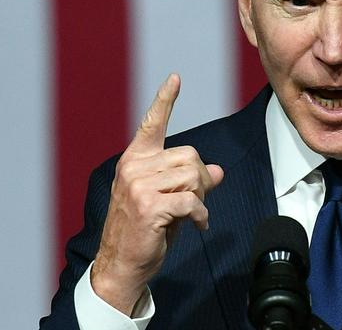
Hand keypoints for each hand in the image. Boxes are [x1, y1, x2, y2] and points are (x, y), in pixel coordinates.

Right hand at [91, 74, 223, 314]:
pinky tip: (197, 226)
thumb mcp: (170, 199)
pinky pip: (192, 201)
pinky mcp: (149, 205)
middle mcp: (134, 166)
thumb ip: (191, 181)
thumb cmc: (146, 229)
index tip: (176, 77)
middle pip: (191, 156)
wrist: (122, 264)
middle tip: (198, 201)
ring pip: (194, 177)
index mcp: (136, 159)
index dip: (165, 100)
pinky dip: (201, 216)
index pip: (152, 123)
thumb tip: (219, 170)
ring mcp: (138, 185)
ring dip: (201, 198)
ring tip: (193, 214)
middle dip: (202, 179)